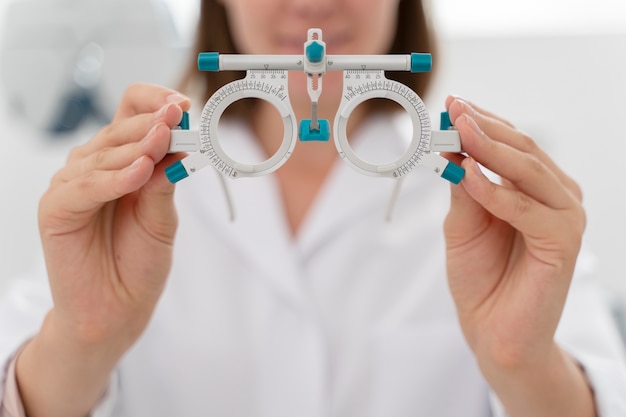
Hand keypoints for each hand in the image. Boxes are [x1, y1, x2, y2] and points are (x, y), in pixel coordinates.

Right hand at [38, 83, 189, 350]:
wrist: (117, 309)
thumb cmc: (138, 263)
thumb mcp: (162, 217)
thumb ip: (164, 180)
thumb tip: (177, 141)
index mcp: (123, 160)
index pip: (132, 110)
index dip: (157, 102)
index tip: (184, 106)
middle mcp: (95, 165)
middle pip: (121, 127)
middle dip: (155, 124)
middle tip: (180, 121)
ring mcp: (72, 184)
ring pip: (105, 153)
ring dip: (138, 147)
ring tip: (163, 144)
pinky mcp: (56, 208)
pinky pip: (86, 185)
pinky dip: (115, 178)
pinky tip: (139, 172)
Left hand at [443, 96, 593, 415]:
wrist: (492, 330)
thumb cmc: (481, 276)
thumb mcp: (463, 223)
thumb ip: (463, 187)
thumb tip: (451, 145)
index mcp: (534, 188)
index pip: (511, 143)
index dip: (482, 122)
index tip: (452, 103)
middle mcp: (555, 196)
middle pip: (523, 150)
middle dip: (484, 128)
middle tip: (455, 109)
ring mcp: (565, 218)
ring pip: (530, 172)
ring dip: (491, 150)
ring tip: (459, 131)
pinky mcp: (563, 243)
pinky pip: (529, 210)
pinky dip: (497, 192)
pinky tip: (469, 176)